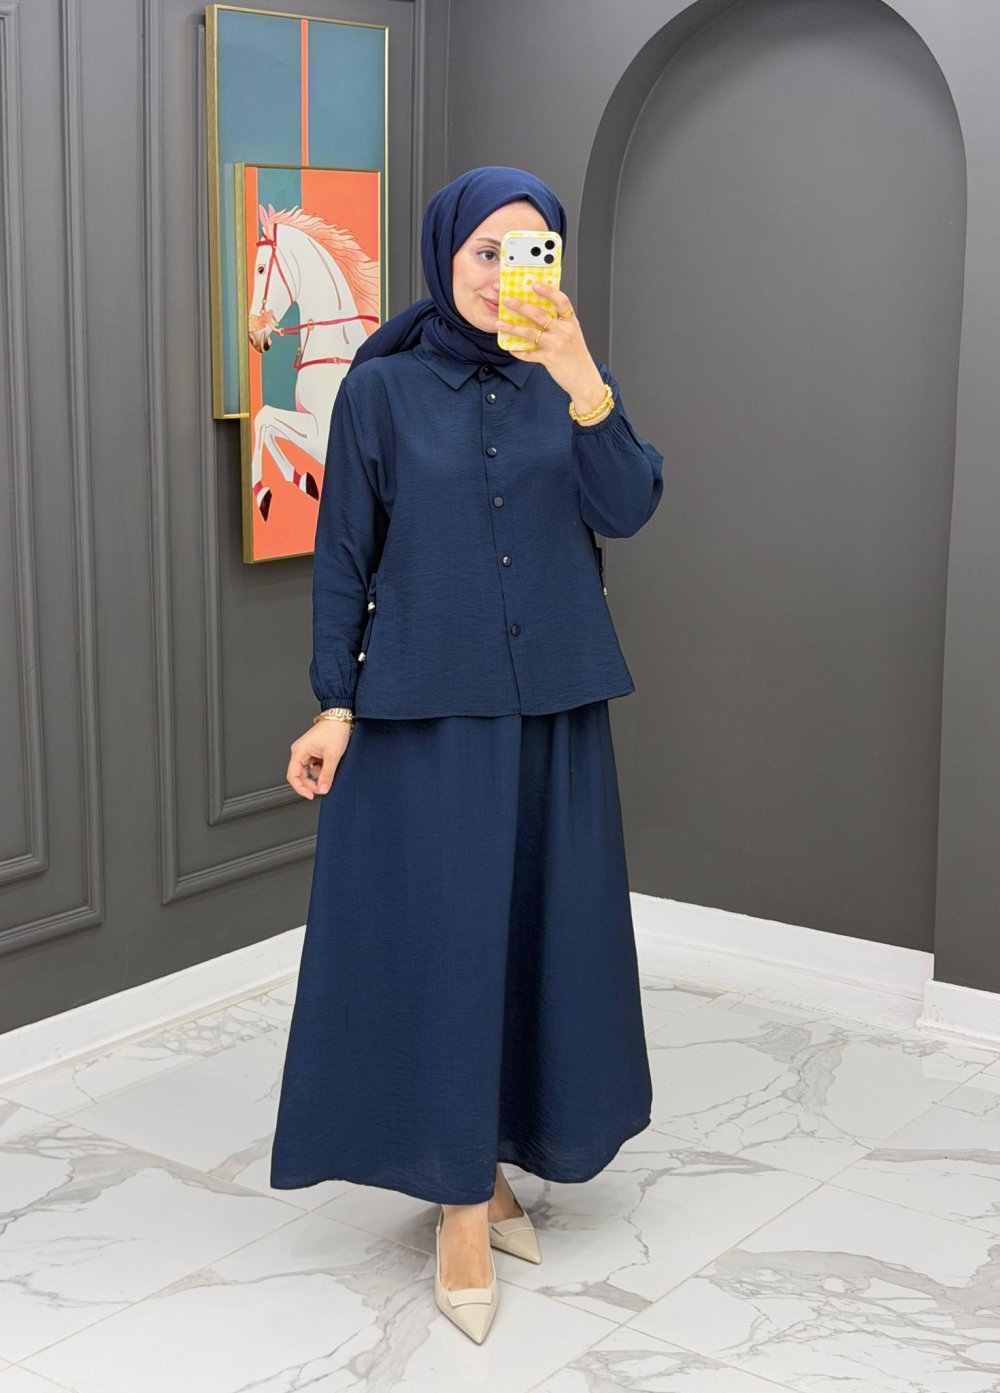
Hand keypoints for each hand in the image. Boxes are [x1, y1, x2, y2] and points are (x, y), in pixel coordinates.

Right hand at [287, 720, 351, 798]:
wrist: (341, 718)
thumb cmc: (334, 730)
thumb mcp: (332, 755)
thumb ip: (327, 774)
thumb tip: (323, 789)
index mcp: (299, 751)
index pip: (293, 776)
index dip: (301, 788)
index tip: (311, 796)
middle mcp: (300, 752)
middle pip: (300, 776)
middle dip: (312, 783)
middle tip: (324, 788)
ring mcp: (306, 752)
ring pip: (309, 772)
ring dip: (319, 775)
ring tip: (331, 767)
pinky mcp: (313, 752)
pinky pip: (314, 766)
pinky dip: (322, 769)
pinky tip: (330, 762)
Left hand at [496, 282, 605, 412]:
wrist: (584, 379)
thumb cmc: (577, 356)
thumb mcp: (573, 334)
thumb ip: (559, 323)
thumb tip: (537, 312)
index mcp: (571, 322)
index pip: (561, 300)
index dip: (548, 291)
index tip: (534, 285)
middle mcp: (564, 331)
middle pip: (539, 314)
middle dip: (520, 305)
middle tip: (507, 300)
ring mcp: (556, 345)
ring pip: (530, 332)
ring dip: (512, 327)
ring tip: (499, 323)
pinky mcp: (549, 359)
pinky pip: (528, 353)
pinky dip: (518, 350)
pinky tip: (510, 347)